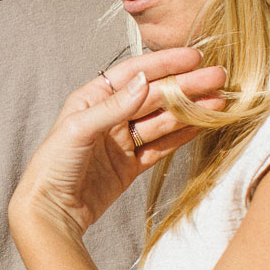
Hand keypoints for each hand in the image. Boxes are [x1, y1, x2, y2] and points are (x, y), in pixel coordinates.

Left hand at [10, 49, 226, 243]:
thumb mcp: (79, 129)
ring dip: (190, 110)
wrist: (50, 211)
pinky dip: (182, 135)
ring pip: (162, 120)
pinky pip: (161, 146)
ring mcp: (122, 141)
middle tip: (219, 77)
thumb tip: (145, 81)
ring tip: (219, 101)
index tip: (194, 57)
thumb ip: (114, 106)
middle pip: (155, 95)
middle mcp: (110, 116)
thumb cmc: (53, 165)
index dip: (165, 63)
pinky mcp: (130, 165)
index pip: (135, 73)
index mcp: (93, 98)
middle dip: (186, 86)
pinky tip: (202, 123)